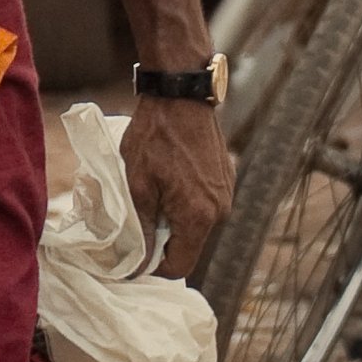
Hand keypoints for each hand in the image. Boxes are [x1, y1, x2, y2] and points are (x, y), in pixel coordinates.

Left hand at [122, 94, 232, 284]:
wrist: (181, 95)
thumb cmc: (155, 137)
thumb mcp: (137, 186)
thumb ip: (141, 230)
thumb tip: (138, 266)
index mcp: (199, 217)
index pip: (180, 267)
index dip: (154, 266)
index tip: (134, 252)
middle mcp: (220, 210)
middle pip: (189, 246)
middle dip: (163, 241)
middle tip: (138, 219)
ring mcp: (226, 193)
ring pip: (197, 225)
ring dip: (174, 219)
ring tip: (151, 194)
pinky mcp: (226, 179)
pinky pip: (205, 204)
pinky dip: (186, 201)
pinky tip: (168, 179)